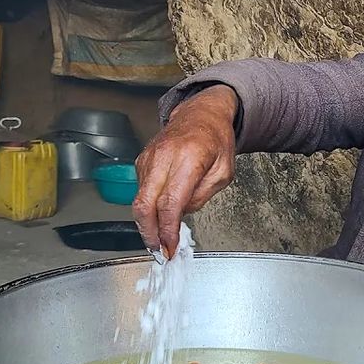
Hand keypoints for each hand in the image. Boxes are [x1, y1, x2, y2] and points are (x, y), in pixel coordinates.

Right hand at [133, 85, 237, 257]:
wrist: (200, 114)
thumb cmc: (215, 139)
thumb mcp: (224, 172)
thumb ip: (202, 196)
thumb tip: (180, 216)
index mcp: (188, 159)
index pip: (170, 203)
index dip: (167, 231)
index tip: (169, 247)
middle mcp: (164, 157)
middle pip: (144, 204)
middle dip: (149, 234)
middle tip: (159, 250)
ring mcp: (149, 158)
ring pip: (139, 200)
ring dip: (148, 223)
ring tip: (163, 234)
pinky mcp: (141, 161)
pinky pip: (140, 191)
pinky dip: (148, 207)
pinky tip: (160, 213)